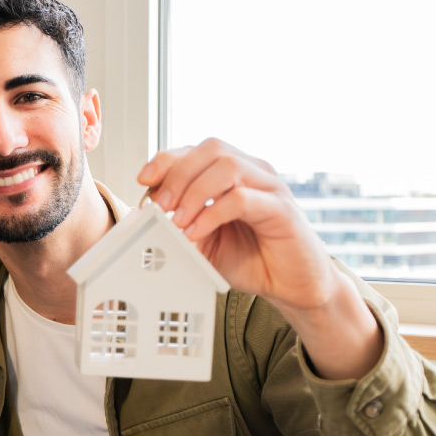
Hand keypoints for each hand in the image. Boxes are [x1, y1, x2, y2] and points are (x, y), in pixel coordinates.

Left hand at [139, 138, 382, 379]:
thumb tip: (150, 215)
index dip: (167, 160)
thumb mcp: (204, 242)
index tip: (143, 179)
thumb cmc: (251, 259)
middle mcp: (254, 173)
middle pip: (212, 149)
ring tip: (178, 220)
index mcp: (234, 174)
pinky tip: (197, 231)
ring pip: (227, 166)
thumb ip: (181, 224)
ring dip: (194, 192)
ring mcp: (270, 188)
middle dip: (178, 173)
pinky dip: (212, 213)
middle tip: (159, 204)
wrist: (292, 286)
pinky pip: (242, 199)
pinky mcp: (282, 210)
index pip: (197, 150)